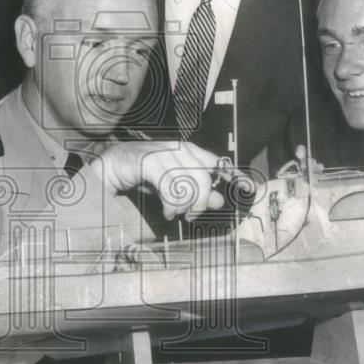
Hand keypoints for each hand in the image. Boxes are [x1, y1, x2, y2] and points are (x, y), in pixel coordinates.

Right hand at [99, 141, 225, 219]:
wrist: (112, 169)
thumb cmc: (144, 177)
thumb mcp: (174, 188)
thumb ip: (196, 193)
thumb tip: (219, 200)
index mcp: (189, 151)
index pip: (218, 162)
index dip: (235, 174)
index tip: (251, 187)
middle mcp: (179, 147)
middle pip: (204, 176)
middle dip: (200, 201)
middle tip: (189, 215)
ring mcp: (164, 151)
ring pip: (188, 181)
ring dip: (182, 205)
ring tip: (173, 213)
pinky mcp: (149, 159)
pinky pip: (170, 185)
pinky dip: (171, 203)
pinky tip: (166, 210)